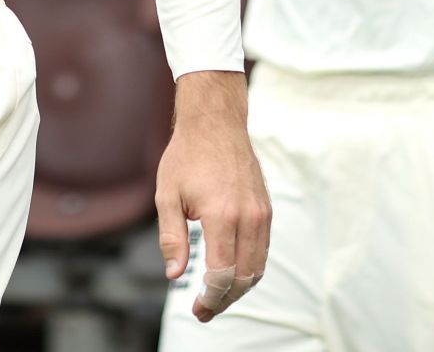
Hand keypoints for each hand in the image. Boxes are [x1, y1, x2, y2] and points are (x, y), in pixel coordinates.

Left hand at [155, 71, 270, 322]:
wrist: (215, 123)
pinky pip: (263, 249)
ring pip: (258, 267)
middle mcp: (248, 217)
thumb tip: (175, 275)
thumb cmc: (186, 156)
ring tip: (217, 296)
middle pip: (244, 277)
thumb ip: (172, 238)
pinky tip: (232, 272)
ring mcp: (261, 213)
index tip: (198, 311)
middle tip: (205, 310)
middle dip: (225, 300)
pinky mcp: (266, 208)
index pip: (222, 274)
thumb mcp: (167, 195)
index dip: (210, 299)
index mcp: (221, 215)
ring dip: (240, 288)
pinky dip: (250, 268)